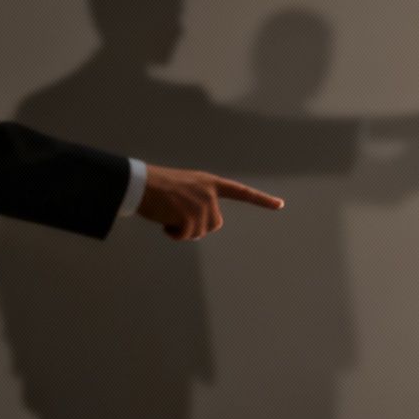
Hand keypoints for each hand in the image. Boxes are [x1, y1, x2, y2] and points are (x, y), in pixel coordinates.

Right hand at [137, 164, 284, 240]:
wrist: (138, 182)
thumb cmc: (157, 186)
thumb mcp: (185, 188)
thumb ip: (201, 202)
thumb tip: (205, 228)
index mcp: (210, 182)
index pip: (241, 192)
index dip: (261, 200)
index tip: (280, 205)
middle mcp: (210, 193)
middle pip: (215, 224)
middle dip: (197, 226)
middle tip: (176, 214)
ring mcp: (202, 204)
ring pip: (201, 231)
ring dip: (183, 230)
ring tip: (167, 214)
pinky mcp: (192, 216)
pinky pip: (187, 236)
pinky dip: (175, 234)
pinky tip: (164, 222)